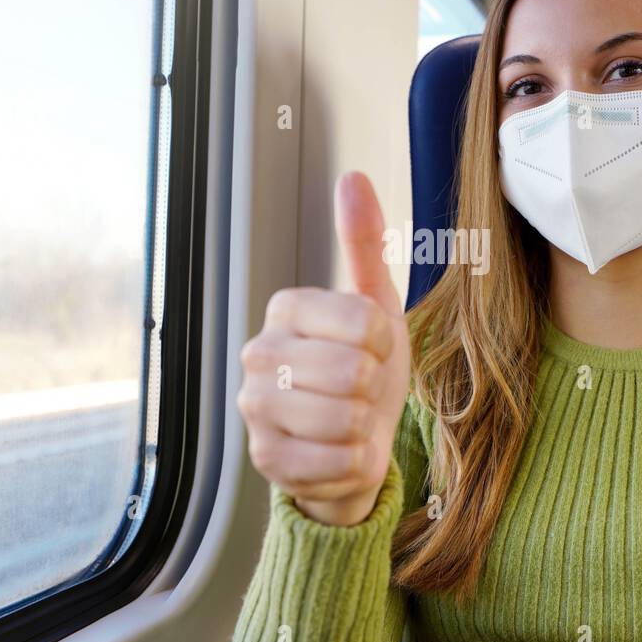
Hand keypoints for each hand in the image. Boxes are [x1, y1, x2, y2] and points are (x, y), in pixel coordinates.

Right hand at [236, 171, 411, 525]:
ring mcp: (256, 409)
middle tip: (361, 390)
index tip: (374, 350)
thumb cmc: (364, 369)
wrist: (352, 444)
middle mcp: (259, 353)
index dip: (385, 342)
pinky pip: (340, 462)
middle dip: (375, 387)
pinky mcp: (266, 460)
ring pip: (346, 418)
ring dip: (368, 426)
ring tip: (353, 420)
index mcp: (286, 309)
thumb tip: (352, 178)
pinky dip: (357, 463)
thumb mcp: (375, 304)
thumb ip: (364, 242)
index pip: (363, 320)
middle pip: (354, 371)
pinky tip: (342, 452)